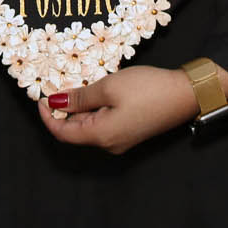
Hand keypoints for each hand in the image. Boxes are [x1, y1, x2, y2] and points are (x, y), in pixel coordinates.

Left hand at [36, 66, 198, 154]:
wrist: (186, 94)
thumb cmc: (147, 89)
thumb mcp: (109, 87)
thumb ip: (80, 97)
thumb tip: (54, 103)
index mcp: (101, 136)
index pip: (62, 133)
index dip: (47, 116)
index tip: (41, 96)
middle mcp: (109, 144)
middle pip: (76, 130)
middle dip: (63, 110)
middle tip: (59, 83)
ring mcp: (121, 140)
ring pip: (90, 126)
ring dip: (80, 108)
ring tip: (78, 83)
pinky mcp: (131, 131)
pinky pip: (104, 123)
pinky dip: (95, 108)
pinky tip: (97, 90)